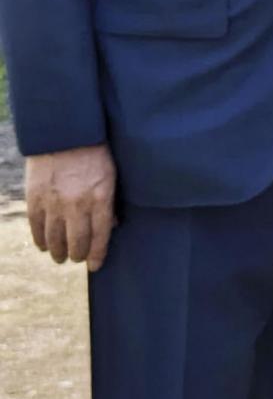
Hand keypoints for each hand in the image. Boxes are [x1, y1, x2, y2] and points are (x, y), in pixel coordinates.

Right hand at [24, 144, 117, 270]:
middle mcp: (77, 204)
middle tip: (77, 259)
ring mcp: (54, 203)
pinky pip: (36, 228)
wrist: (64, 133)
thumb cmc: (95, 152)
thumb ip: (110, 201)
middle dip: (78, 255)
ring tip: (61, 257)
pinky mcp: (35, 199)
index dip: (97, 254)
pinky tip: (44, 246)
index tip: (95, 265)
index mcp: (101, 198)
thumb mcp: (111, 175)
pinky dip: (40, 240)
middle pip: (77, 242)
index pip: (100, 236)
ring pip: (55, 239)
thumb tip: (112, 225)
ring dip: (58, 252)